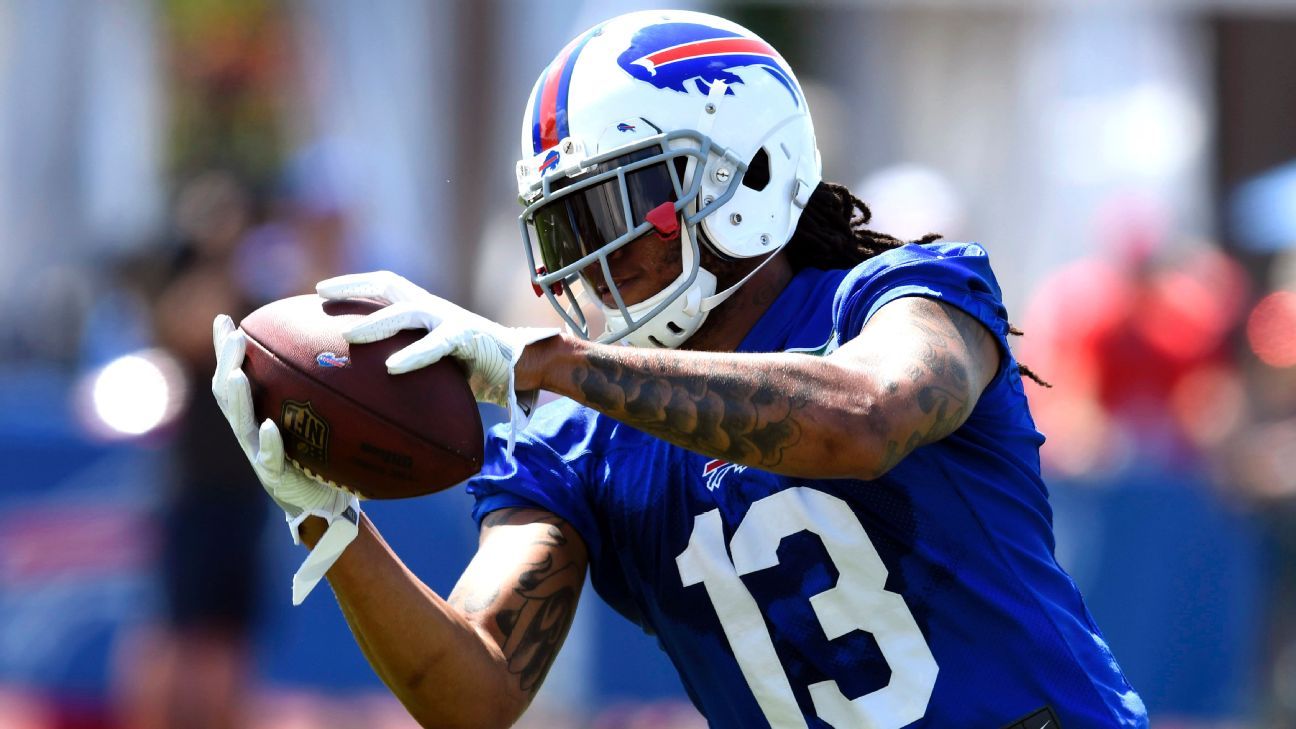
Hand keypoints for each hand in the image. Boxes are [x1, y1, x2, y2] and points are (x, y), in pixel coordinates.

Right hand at [211, 314, 360, 604]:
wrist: (328, 504)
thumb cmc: (325, 456)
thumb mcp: (321, 417)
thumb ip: (321, 389)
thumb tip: (343, 345)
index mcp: (257, 412)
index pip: (233, 374)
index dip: (224, 349)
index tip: (224, 318)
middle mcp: (250, 431)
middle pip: (227, 393)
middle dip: (225, 363)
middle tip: (232, 337)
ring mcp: (257, 454)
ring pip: (239, 422)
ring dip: (237, 398)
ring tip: (237, 375)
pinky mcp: (272, 477)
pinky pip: (268, 458)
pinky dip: (267, 443)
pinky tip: (269, 427)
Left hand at [316, 271, 557, 448]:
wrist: (522, 367)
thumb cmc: (474, 369)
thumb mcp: (434, 362)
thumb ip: (406, 364)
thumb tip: (365, 391)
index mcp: (426, 309)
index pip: (385, 286)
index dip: (354, 284)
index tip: (321, 291)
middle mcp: (436, 308)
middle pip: (389, 287)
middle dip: (354, 287)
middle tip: (323, 296)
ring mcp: (453, 320)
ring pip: (410, 312)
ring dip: (377, 322)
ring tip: (350, 335)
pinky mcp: (469, 338)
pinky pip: (438, 344)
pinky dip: (414, 354)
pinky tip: (393, 367)